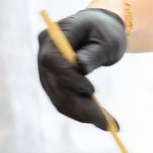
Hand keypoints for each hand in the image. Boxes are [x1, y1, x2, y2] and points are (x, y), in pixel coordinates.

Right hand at [35, 8, 127, 129]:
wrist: (100, 28)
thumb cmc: (105, 30)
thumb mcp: (107, 39)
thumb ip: (93, 52)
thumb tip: (80, 66)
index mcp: (54, 36)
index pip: (51, 61)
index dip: (68, 78)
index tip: (90, 91)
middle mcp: (44, 53)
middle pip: (55, 83)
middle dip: (79, 104)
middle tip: (104, 120)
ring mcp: (46, 69)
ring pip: (58, 96)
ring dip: (81, 113)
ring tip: (107, 124)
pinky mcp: (53, 82)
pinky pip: (62, 100)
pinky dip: (80, 112)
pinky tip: (100, 121)